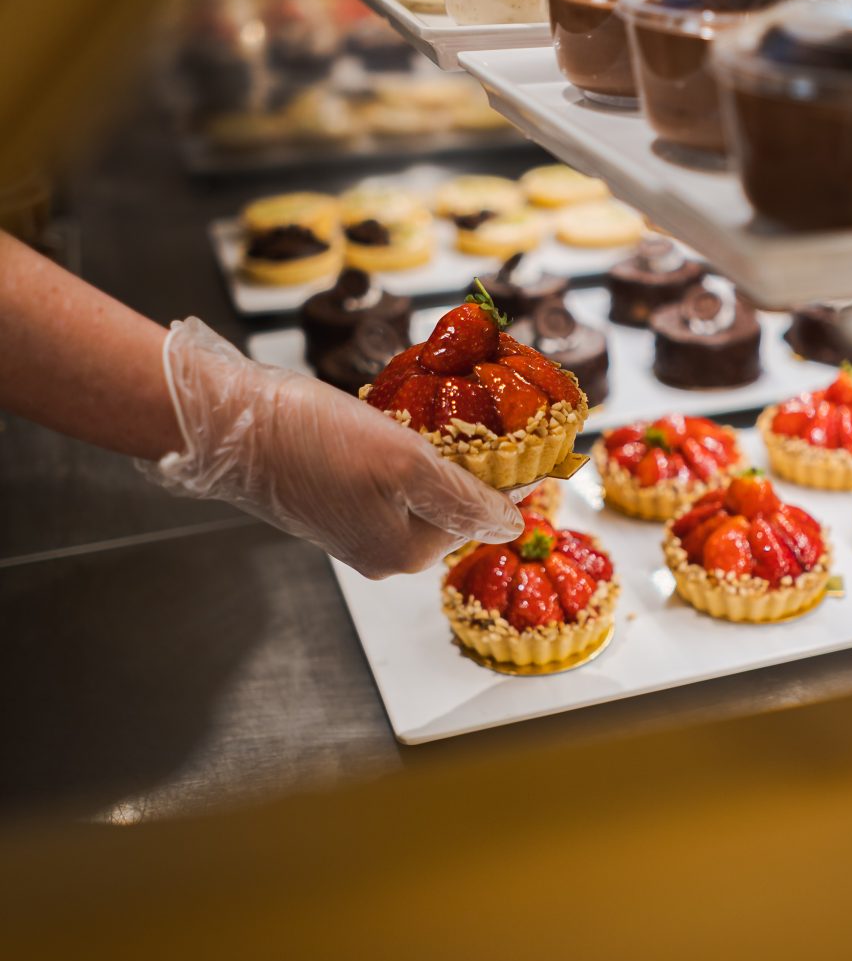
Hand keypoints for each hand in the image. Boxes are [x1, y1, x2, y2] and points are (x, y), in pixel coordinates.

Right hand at [137, 317, 523, 577]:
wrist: (229, 424)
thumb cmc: (315, 441)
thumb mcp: (406, 464)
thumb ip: (464, 499)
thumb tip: (512, 524)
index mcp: (406, 552)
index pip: (482, 514)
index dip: (501, 468)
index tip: (510, 424)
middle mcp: (383, 552)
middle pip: (451, 503)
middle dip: (464, 459)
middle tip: (465, 408)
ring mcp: (355, 529)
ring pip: (419, 487)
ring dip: (431, 450)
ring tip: (427, 409)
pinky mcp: (332, 502)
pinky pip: (386, 479)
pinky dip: (397, 449)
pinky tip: (388, 419)